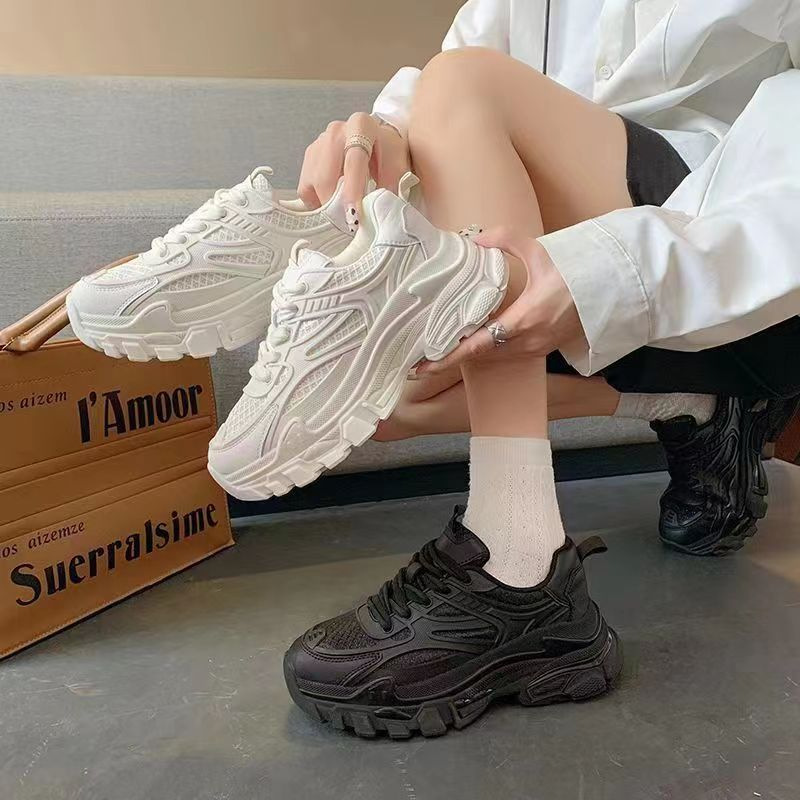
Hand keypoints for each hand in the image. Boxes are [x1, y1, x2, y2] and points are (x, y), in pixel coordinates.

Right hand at [297, 112, 410, 216]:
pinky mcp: (309, 156)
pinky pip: (306, 188)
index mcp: (361, 126)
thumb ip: (391, 184)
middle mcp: (336, 131)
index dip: (352, 191)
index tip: (353, 215)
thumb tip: (378, 209)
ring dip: (327, 206)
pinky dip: (318, 201)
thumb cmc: (387, 154)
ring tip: (343, 215)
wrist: (378, 139)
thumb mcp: (398, 165)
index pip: (353, 161)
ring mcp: (319, 142)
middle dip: (334, 205)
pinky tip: (334, 202)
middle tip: (346, 224)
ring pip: (314, 184)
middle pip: (325, 176)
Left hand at [417, 226, 583, 374]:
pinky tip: (469, 344)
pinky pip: (507, 353)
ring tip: (438, 354)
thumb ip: (506, 239)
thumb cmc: (575, 272)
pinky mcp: (541, 348)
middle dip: (451, 359)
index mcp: (525, 319)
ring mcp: (536, 348)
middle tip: (420, 360)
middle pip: (481, 355)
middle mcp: (529, 340)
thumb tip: (475, 239)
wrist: (609, 290)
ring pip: (493, 356)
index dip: (450, 357)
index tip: (425, 365)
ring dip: (468, 356)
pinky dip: (486, 351)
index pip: (479, 344)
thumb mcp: (540, 250)